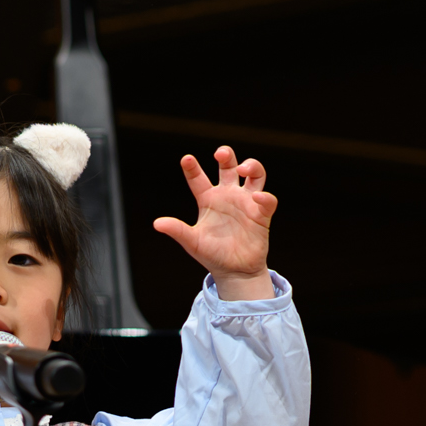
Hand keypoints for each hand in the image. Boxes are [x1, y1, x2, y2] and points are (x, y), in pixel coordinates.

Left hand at [152, 146, 274, 298]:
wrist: (234, 272)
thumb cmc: (212, 255)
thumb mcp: (192, 241)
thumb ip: (177, 230)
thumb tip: (157, 224)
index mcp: (208, 199)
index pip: (198, 179)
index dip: (192, 168)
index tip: (186, 159)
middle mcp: (228, 196)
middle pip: (229, 167)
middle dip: (227, 156)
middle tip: (220, 153)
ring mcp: (246, 203)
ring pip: (255, 174)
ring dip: (252, 166)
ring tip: (243, 169)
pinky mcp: (261, 214)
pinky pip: (268, 200)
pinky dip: (265, 196)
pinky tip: (257, 197)